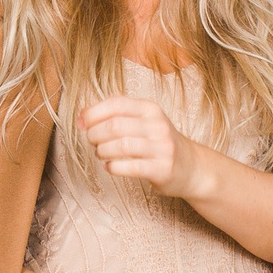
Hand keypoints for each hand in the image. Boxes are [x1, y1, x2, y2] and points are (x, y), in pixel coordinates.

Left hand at [76, 94, 202, 201]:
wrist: (191, 166)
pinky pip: (129, 167)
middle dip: (95, 135)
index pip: (116, 103)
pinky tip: (110, 167)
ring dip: (102, 152)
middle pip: (114, 126)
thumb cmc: (159, 142)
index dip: (93, 113)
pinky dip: (113, 168)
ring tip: (101, 154)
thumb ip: (117, 114)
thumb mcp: (144, 120)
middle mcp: (157, 125)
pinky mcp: (162, 169)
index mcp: (150, 109)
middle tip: (93, 142)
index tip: (81, 124)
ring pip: (120, 147)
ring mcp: (161, 148)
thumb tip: (82, 115)